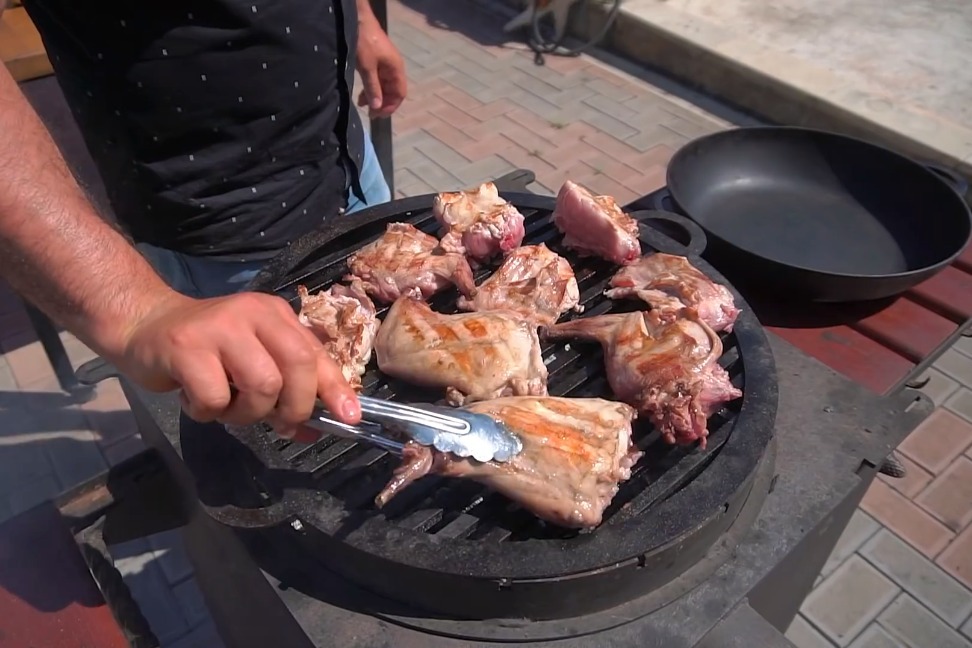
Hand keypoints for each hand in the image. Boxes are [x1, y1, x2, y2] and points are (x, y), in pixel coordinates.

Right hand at [115, 291, 361, 438]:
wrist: (145, 325)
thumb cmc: (207, 349)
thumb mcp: (253, 359)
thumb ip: (284, 390)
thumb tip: (312, 430)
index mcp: (275, 315)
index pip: (315, 354)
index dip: (335, 388)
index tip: (350, 417)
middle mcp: (253, 314)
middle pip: (296, 367)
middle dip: (294, 407)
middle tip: (277, 422)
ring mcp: (219, 328)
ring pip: (262, 386)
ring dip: (247, 413)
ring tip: (227, 407)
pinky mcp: (186, 347)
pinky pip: (215, 398)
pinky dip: (208, 412)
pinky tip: (195, 398)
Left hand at [356, 17, 406, 117]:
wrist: (358, 20)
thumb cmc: (365, 42)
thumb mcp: (367, 67)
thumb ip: (373, 87)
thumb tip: (377, 107)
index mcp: (396, 70)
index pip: (399, 94)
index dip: (390, 106)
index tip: (377, 115)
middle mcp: (393, 69)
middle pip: (392, 92)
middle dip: (381, 103)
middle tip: (369, 113)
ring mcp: (385, 65)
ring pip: (383, 87)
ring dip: (375, 97)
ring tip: (363, 105)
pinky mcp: (376, 63)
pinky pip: (377, 80)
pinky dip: (371, 89)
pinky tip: (362, 95)